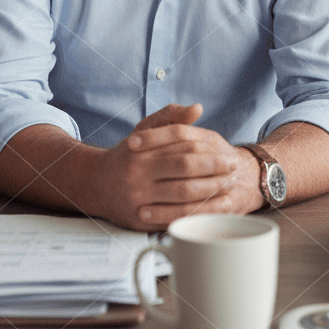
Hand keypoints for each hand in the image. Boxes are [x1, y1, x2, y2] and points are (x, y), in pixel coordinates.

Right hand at [91, 103, 264, 230]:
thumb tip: (198, 108)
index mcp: (141, 151)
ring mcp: (136, 199)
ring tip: (229, 190)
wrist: (95, 183)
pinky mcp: (137, 220)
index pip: (183, 149)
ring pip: (181, 197)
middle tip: (233, 171)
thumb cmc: (128, 154)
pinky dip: (195, 215)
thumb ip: (171, 117)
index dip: (210, 153)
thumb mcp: (144, 129)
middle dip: (214, 172)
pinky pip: (173, 218)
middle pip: (185, 172)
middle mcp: (137, 175)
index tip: (228, 155)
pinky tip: (212, 211)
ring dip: (210, 194)